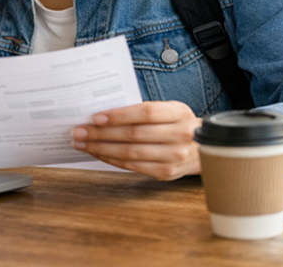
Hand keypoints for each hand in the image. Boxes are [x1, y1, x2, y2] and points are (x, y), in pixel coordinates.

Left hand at [71, 101, 201, 180]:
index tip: (95, 117)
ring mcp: (174, 157)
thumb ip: (143, 111)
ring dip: (101, 148)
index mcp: (178, 113)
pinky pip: (132, 167)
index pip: (145, 113)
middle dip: (101, 133)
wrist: (204, 149)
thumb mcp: (169, 110)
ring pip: (130, 153)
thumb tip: (103, 114)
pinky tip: (97, 153)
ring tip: (82, 143)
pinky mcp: (166, 173)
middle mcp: (179, 136)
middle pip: (134, 135)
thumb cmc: (177, 125)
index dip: (119, 115)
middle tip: (79, 131)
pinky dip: (111, 160)